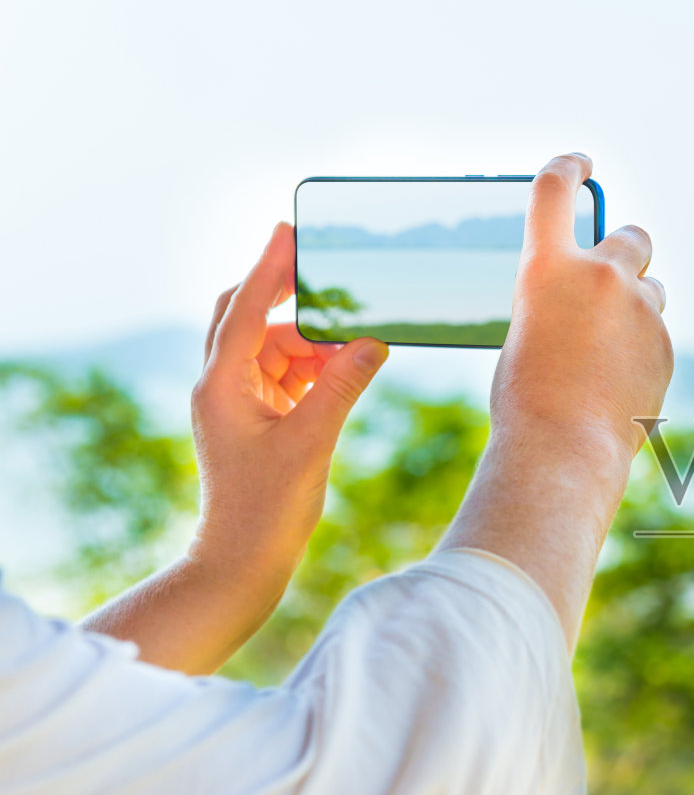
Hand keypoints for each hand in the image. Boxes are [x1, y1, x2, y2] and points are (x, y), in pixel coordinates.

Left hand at [190, 222, 388, 594]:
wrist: (241, 562)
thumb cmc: (266, 509)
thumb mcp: (312, 441)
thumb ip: (342, 385)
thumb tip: (373, 342)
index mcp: (221, 385)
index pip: (245, 309)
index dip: (269, 268)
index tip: (288, 232)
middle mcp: (220, 386)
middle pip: (246, 318)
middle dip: (285, 296)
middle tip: (324, 274)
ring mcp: (235, 403)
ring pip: (270, 348)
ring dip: (311, 342)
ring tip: (355, 343)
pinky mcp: (253, 421)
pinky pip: (282, 377)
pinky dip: (312, 369)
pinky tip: (345, 371)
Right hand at [492, 153, 670, 464]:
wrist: (564, 448)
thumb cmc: (527, 399)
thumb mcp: (527, 331)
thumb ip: (559, 300)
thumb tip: (589, 301)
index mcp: (545, 267)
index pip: (554, 188)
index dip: (569, 167)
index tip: (583, 163)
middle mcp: (599, 275)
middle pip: (630, 236)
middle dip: (625, 249)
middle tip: (616, 272)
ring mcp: (639, 308)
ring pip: (651, 287)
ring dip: (637, 304)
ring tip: (609, 350)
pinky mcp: (664, 342)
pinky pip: (656, 332)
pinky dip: (642, 348)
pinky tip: (619, 383)